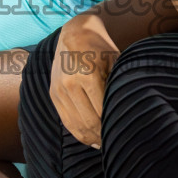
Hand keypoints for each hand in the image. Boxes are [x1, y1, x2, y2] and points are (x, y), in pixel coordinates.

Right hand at [47, 19, 116, 147]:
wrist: (75, 32)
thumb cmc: (101, 49)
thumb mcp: (115, 63)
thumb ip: (117, 87)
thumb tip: (125, 115)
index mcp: (88, 75)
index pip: (101, 112)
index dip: (111, 127)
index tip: (122, 135)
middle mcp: (70, 84)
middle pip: (88, 121)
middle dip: (101, 136)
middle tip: (114, 144)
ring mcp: (59, 89)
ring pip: (75, 124)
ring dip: (89, 138)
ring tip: (102, 145)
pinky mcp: (53, 93)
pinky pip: (65, 120)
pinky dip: (77, 132)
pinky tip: (89, 138)